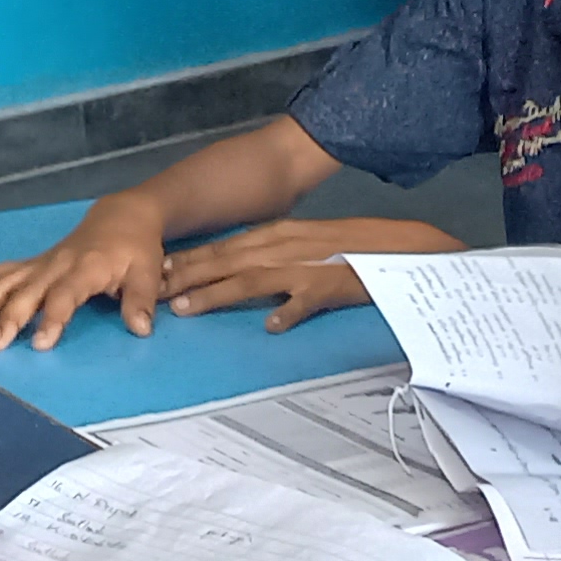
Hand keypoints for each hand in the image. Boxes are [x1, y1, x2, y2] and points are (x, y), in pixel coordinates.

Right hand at [0, 199, 169, 349]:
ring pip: (6, 281)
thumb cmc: (134, 248)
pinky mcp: (33, 264)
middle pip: (26, 291)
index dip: (51, 318)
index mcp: (87, 268)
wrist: (121, 217)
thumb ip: (141, 301)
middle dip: (7, 317)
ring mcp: (41, 263)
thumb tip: (140, 329)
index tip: (40, 343)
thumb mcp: (148, 272)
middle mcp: (57, 264)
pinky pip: (2, 273)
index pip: (64, 295)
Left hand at [159, 216, 455, 331]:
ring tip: (186, 309)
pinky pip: (307, 301)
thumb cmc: (358, 251)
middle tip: (153, 290)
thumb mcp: (311, 248)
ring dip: (218, 292)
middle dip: (187, 274)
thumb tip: (253, 287)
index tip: (159, 269)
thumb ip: (279, 262)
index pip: (226, 246)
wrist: (406, 249)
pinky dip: (288, 311)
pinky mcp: (332, 286)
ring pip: (253, 279)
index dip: (191, 259)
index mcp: (282, 235)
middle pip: (228, 260)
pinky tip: (271, 325)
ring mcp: (308, 266)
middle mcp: (287, 246)